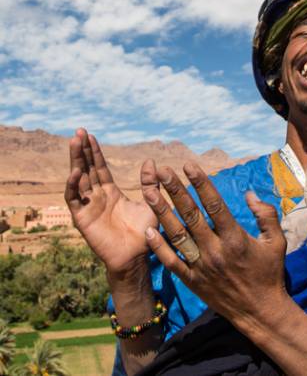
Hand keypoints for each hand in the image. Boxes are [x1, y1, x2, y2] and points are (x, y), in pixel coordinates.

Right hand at [65, 128, 157, 274]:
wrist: (136, 257)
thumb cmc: (144, 233)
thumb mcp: (150, 203)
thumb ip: (149, 184)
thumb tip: (151, 162)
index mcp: (111, 193)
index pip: (100, 168)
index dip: (95, 152)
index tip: (90, 135)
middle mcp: (97, 197)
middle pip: (87, 169)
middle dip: (82, 151)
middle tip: (79, 131)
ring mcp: (88, 207)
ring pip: (78, 179)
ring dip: (75, 161)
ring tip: (74, 142)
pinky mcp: (82, 219)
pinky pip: (74, 199)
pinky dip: (73, 185)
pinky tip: (76, 171)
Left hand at [141, 162, 288, 328]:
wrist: (260, 312)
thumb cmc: (270, 273)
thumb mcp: (277, 242)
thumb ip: (266, 215)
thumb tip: (250, 194)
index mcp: (235, 238)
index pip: (214, 205)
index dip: (201, 183)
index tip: (189, 165)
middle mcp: (215, 250)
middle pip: (191, 215)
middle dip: (175, 191)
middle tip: (162, 172)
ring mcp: (201, 267)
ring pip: (177, 235)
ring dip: (162, 213)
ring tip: (149, 193)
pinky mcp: (192, 281)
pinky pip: (171, 262)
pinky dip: (159, 247)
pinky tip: (148, 230)